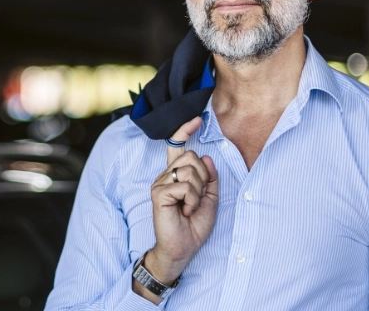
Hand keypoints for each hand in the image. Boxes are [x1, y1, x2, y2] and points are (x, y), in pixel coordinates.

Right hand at [145, 117, 218, 286]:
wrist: (182, 249)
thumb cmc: (193, 226)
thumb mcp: (209, 198)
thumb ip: (209, 178)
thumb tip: (206, 156)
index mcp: (176, 174)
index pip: (178, 146)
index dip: (185, 131)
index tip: (197, 119)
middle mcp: (165, 175)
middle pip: (191, 156)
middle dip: (203, 177)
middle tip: (198, 197)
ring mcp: (160, 183)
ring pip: (190, 170)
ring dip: (198, 191)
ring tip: (190, 206)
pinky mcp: (159, 193)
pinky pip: (185, 185)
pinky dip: (192, 200)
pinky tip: (185, 211)